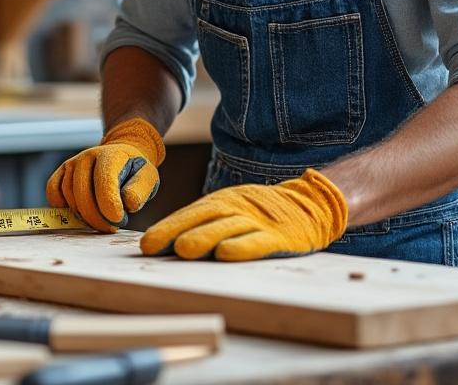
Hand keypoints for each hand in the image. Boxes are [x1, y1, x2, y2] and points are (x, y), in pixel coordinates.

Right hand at [45, 118, 164, 232]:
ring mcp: (72, 163)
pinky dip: (61, 207)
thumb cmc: (134, 171)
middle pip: (82, 193)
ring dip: (83, 215)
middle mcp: (88, 156)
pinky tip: (79, 213)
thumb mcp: (148, 178)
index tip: (118, 220)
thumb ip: (139, 191)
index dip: (109, 205)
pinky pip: (53, 192)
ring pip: (68, 196)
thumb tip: (127, 203)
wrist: (121, 156)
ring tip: (100, 220)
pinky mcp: (61, 172)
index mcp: (111, 155)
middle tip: (110, 227)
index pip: (104, 182)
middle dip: (96, 217)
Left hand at [139, 169, 347, 260]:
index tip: (146, 245)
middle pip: (203, 218)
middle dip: (175, 231)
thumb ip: (204, 226)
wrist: (311, 205)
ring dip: (204, 238)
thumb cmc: (261, 214)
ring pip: (227, 228)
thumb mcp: (231, 212)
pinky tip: (226, 254)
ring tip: (183, 249)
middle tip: (153, 246)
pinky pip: (259, 242)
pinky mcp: (280, 237)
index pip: (190, 214)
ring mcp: (258, 222)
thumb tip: (168, 246)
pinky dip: (242, 247)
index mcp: (223, 203)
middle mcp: (237, 208)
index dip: (167, 227)